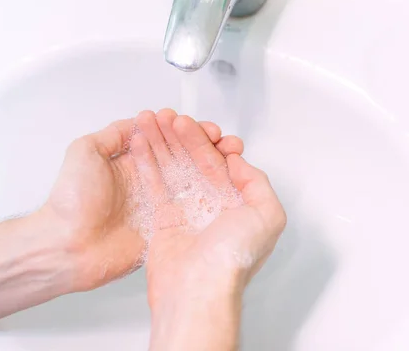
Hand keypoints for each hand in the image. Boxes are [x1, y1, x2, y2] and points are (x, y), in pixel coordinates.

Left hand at [39, 112, 225, 292]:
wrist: (68, 245)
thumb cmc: (71, 200)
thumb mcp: (85, 151)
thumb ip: (114, 134)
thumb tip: (138, 122)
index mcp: (131, 163)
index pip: (164, 139)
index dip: (182, 130)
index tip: (195, 124)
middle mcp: (148, 181)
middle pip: (183, 157)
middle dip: (204, 144)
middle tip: (219, 138)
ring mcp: (158, 204)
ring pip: (192, 180)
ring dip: (212, 165)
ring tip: (229, 154)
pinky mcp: (164, 226)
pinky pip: (190, 208)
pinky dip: (208, 196)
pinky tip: (224, 183)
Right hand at [130, 110, 286, 308]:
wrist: (196, 291)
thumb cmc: (231, 260)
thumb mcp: (267, 216)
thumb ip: (257, 183)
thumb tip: (237, 163)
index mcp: (236, 205)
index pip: (219, 162)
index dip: (204, 140)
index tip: (190, 124)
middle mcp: (211, 207)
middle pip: (193, 161)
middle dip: (180, 137)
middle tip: (167, 118)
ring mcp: (186, 213)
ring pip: (172, 168)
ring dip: (162, 144)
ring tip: (150, 123)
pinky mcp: (162, 220)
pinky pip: (154, 185)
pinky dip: (147, 163)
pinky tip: (141, 145)